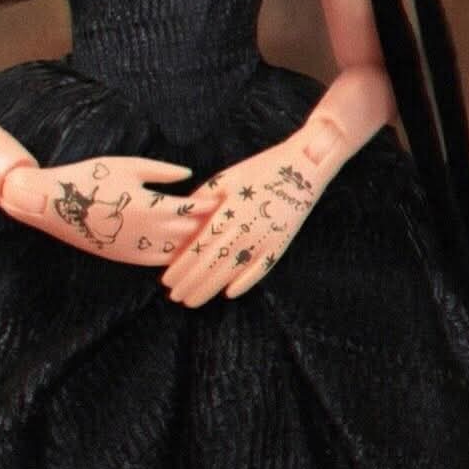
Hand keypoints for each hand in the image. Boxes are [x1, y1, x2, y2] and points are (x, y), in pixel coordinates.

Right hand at [0, 154, 220, 265]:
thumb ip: (162, 172)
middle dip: (211, 227)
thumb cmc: (92, 177)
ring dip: (196, 246)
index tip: (229, 199)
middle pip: (191, 233)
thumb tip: (190, 175)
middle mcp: (149, 232)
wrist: (54, 204)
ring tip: (216, 240)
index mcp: (152, 206)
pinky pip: (159, 262)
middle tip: (232, 222)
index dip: (212, 204)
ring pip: (178, 252)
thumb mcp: (129, 165)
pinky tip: (186, 254)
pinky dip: (175, 258)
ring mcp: (137, 249)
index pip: (193, 209)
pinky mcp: (126, 258)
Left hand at [160, 130, 327, 306]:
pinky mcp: (280, 245)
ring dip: (209, 288)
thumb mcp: (227, 178)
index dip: (181, 266)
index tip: (165, 280)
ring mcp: (264, 240)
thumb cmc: (260, 170)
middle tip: (173, 297)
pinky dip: (244, 283)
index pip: (198, 247)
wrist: (302, 167)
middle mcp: (244, 229)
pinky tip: (229, 294)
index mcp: (228, 212)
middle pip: (211, 264)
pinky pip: (260, 270)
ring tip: (192, 301)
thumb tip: (179, 216)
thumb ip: (203, 199)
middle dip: (190, 283)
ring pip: (231, 271)